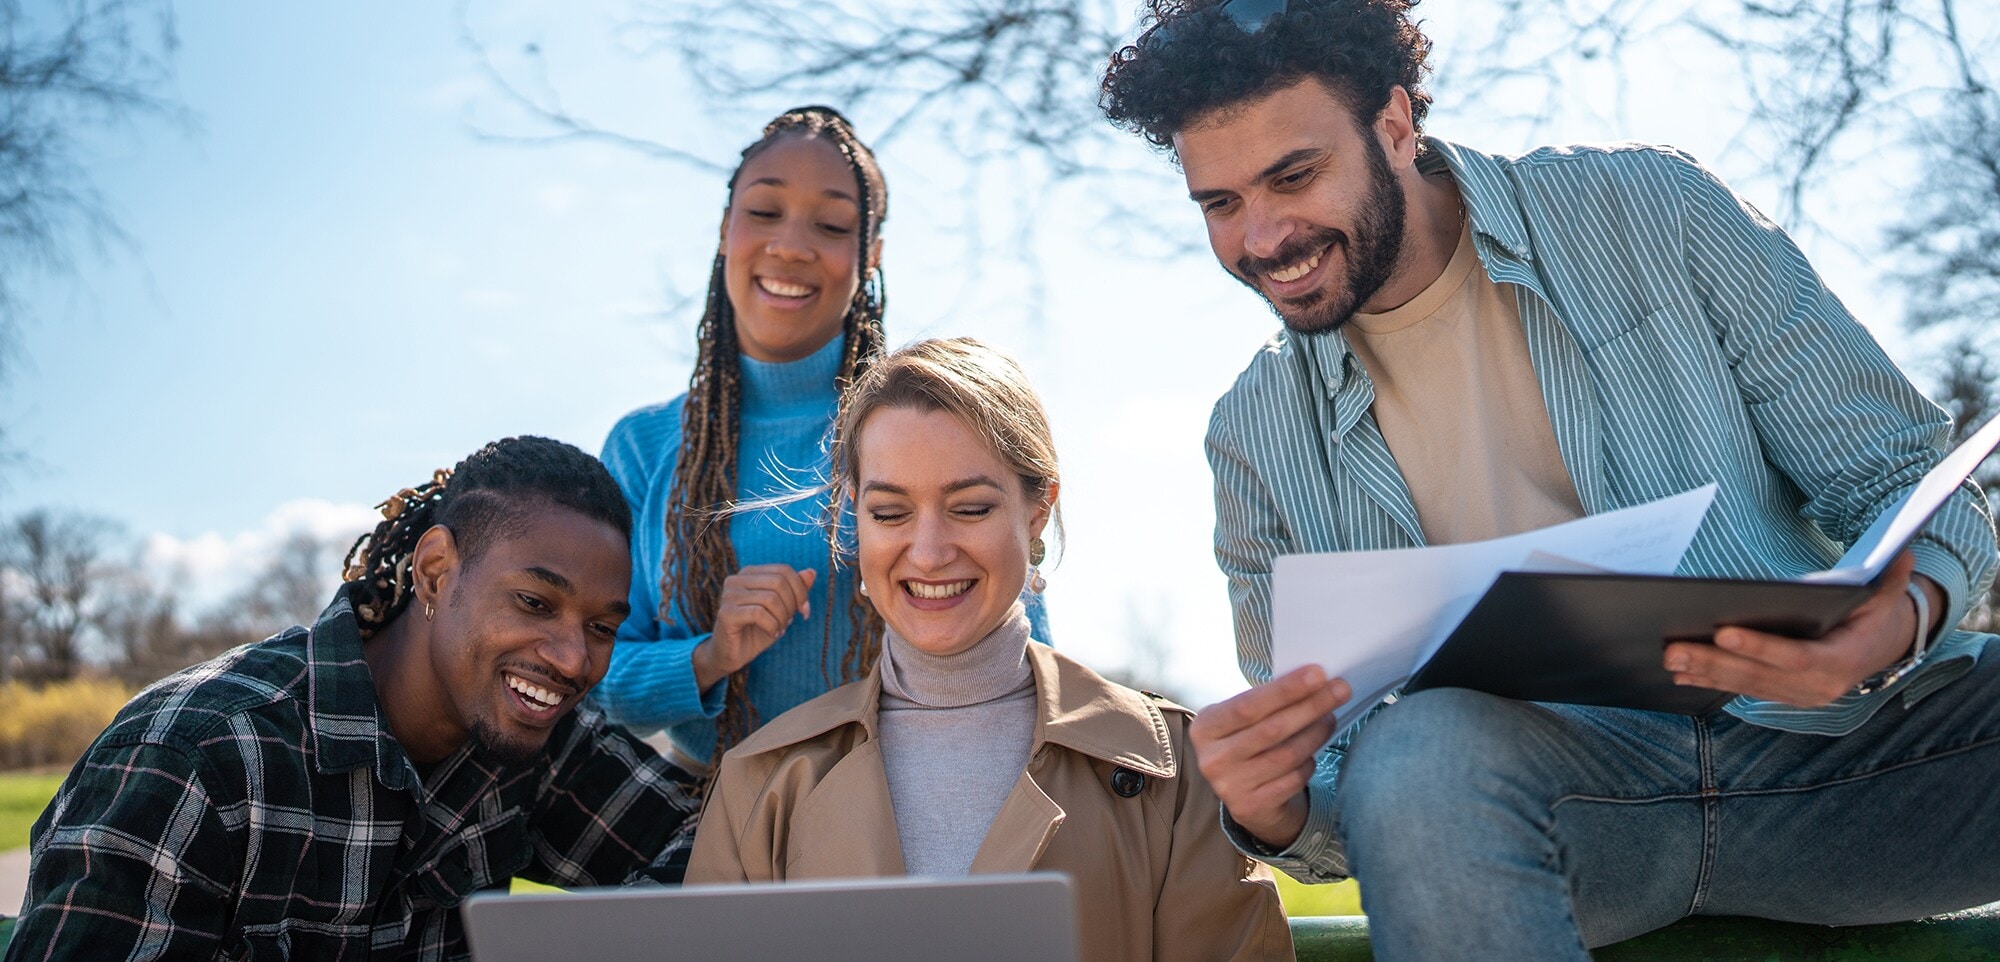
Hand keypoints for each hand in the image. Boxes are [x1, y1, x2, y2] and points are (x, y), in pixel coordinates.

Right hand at [692, 565, 816, 690]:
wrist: (730, 655)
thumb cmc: (756, 631)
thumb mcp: (782, 610)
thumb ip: (795, 591)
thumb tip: (811, 572)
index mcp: (750, 573)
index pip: (784, 570)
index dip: (801, 590)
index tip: (805, 611)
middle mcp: (737, 579)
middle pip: (779, 582)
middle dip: (791, 605)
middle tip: (789, 622)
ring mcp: (729, 595)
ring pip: (771, 598)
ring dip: (782, 618)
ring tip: (779, 629)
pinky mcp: (726, 612)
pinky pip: (759, 614)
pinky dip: (772, 626)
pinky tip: (772, 633)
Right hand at [1189, 666, 1350, 850]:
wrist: (1240, 792)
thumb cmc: (1248, 741)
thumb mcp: (1242, 720)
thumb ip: (1266, 701)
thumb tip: (1313, 679)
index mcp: (1205, 727)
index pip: (1248, 705)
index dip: (1285, 689)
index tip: (1318, 674)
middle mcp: (1212, 759)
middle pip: (1272, 729)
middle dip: (1311, 706)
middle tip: (1341, 689)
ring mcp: (1229, 786)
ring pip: (1287, 755)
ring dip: (1316, 733)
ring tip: (1330, 717)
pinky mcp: (1249, 807)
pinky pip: (1292, 780)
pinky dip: (1308, 763)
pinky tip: (1313, 752)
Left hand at [1664, 551, 1940, 706]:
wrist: (1883, 647)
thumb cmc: (1875, 613)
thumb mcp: (1885, 595)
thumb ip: (1890, 578)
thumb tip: (1904, 553)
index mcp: (1842, 662)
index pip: (1794, 657)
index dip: (1758, 646)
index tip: (1722, 631)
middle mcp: (1819, 687)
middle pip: (1759, 675)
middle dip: (1713, 661)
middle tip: (1672, 648)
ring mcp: (1799, 696)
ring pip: (1745, 685)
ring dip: (1704, 672)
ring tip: (1669, 658)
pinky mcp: (1783, 696)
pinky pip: (1743, 690)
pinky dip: (1712, 681)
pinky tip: (1681, 674)